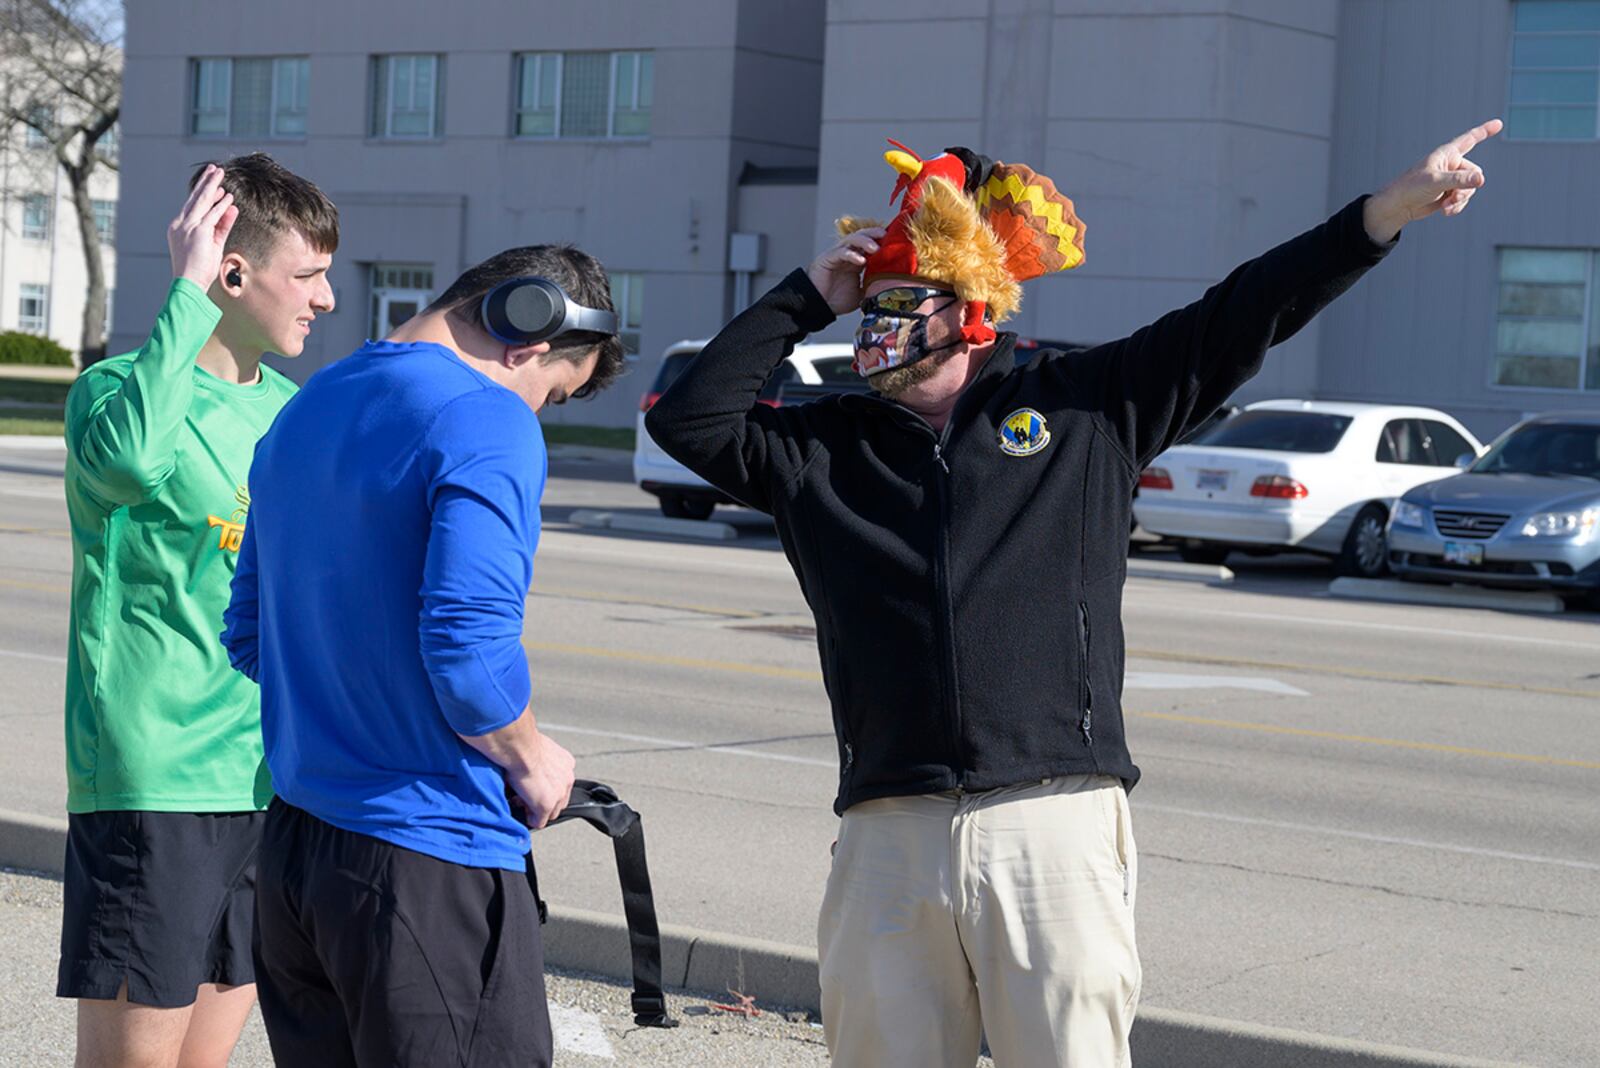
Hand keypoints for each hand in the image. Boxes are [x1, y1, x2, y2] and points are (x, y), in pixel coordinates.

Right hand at [168, 164, 237, 289]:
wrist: (188, 283)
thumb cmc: (199, 269)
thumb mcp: (213, 244)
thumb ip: (222, 226)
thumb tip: (232, 209)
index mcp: (180, 227)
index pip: (193, 206)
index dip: (204, 194)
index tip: (214, 185)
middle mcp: (181, 224)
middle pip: (195, 199)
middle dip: (205, 183)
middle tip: (214, 170)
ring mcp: (188, 227)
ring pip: (201, 201)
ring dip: (212, 186)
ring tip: (219, 173)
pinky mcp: (198, 232)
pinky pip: (212, 215)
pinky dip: (220, 205)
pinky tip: (228, 197)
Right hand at [505, 730, 575, 830]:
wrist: (520, 747)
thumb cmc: (523, 743)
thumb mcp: (538, 749)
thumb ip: (540, 760)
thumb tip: (528, 765)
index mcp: (566, 763)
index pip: (560, 784)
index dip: (545, 788)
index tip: (533, 787)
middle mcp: (567, 779)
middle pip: (558, 801)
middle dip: (542, 801)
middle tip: (526, 796)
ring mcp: (558, 794)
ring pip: (550, 813)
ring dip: (536, 810)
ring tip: (521, 800)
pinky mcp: (546, 805)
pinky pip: (539, 822)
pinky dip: (529, 818)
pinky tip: (520, 807)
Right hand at [807, 227, 885, 315]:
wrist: (816, 306)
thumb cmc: (835, 300)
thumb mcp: (861, 294)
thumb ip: (872, 288)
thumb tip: (889, 290)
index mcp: (856, 262)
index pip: (871, 246)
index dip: (882, 242)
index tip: (896, 243)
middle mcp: (848, 255)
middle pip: (862, 237)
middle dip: (875, 234)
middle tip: (887, 236)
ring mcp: (837, 255)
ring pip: (852, 240)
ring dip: (864, 241)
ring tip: (875, 247)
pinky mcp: (828, 259)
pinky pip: (841, 252)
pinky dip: (851, 254)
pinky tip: (861, 260)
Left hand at [1363, 118, 1501, 242]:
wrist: (1398, 207)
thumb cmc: (1411, 187)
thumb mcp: (1436, 181)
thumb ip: (1459, 180)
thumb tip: (1481, 180)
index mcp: (1446, 154)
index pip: (1469, 139)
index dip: (1485, 131)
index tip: (1499, 123)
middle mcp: (1451, 165)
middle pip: (1475, 173)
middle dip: (1466, 188)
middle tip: (1452, 197)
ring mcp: (1451, 180)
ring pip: (1470, 188)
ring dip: (1461, 199)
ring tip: (1447, 206)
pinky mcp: (1448, 193)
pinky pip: (1463, 199)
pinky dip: (1457, 206)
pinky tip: (1446, 211)